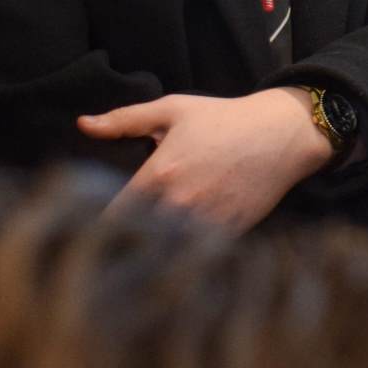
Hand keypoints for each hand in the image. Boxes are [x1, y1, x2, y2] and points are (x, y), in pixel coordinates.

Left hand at [78, 87, 331, 232]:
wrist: (284, 133)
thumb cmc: (226, 118)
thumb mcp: (173, 109)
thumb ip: (125, 119)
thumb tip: (83, 124)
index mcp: (159, 174)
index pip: (112, 216)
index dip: (95, 226)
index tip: (87, 231)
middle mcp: (180, 203)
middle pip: (136, 239)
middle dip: (122, 243)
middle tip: (112, 246)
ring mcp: (206, 221)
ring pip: (166, 252)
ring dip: (153, 253)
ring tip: (140, 258)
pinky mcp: (230, 232)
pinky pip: (197, 254)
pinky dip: (185, 255)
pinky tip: (177, 253)